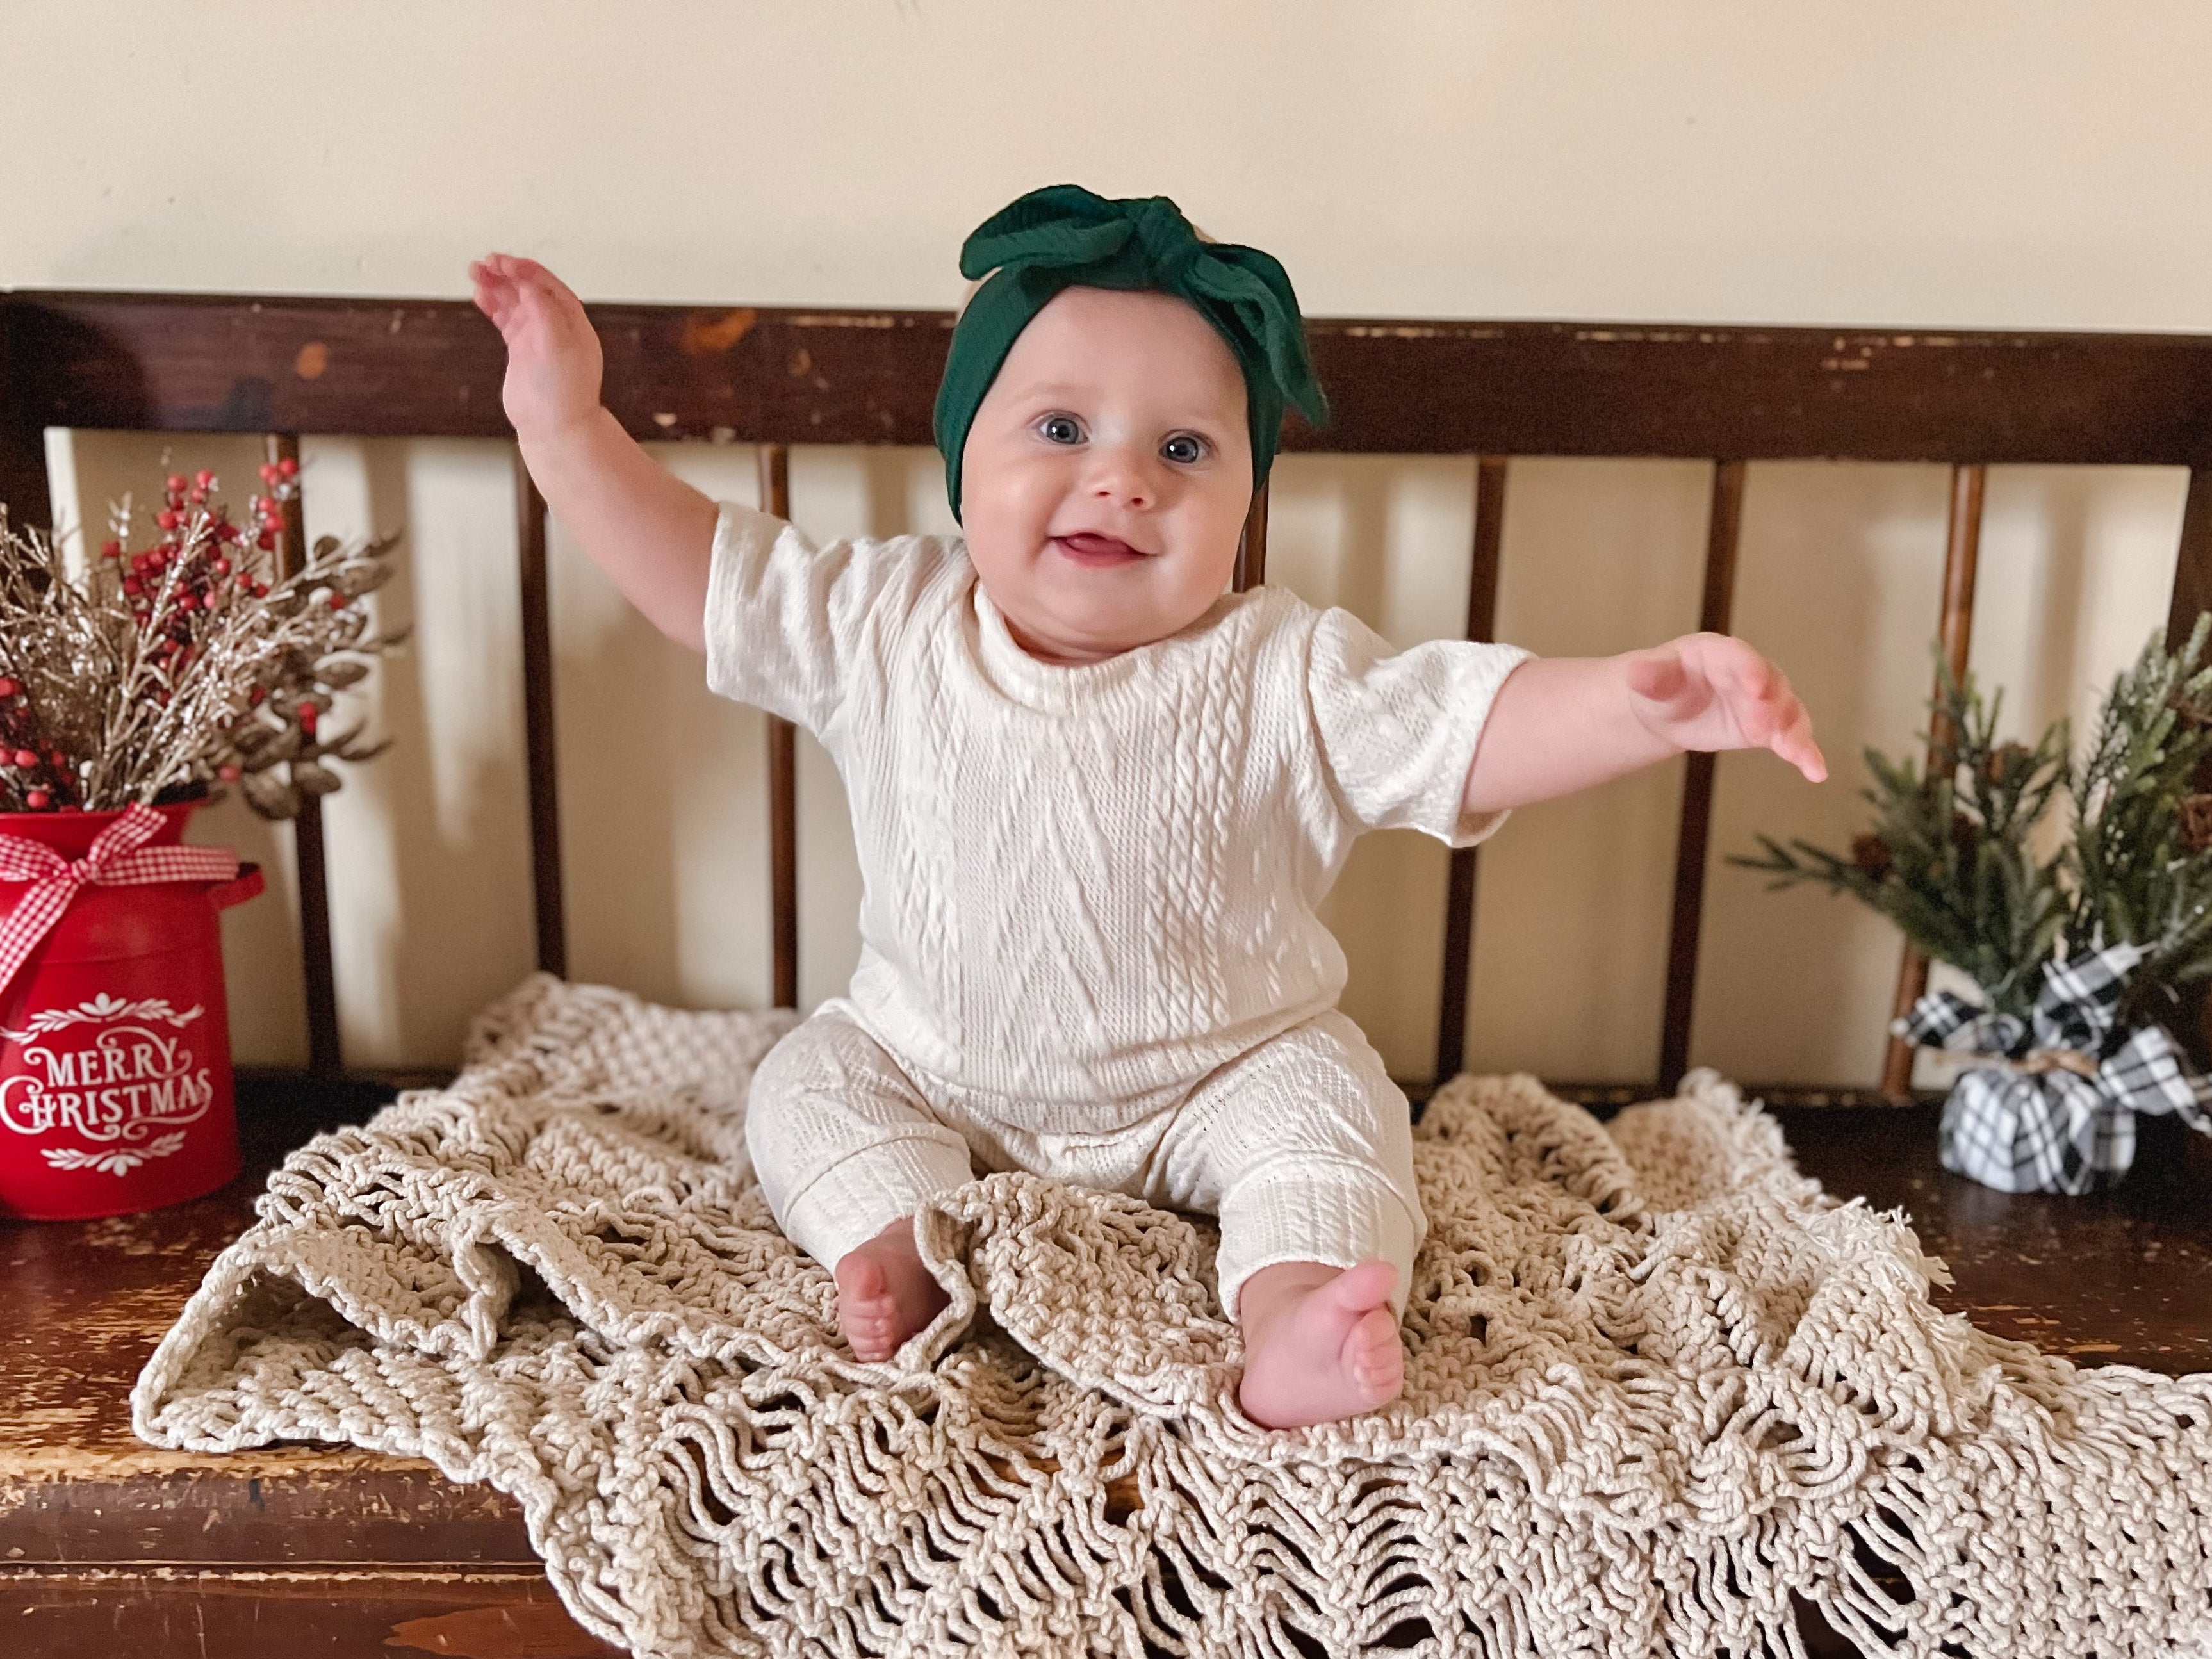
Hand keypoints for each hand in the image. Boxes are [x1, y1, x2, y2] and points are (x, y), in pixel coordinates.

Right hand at [468, 253, 604, 440]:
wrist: (555, 429)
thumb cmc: (564, 394)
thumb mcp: (558, 345)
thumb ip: (544, 311)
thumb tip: (528, 284)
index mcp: (572, 321)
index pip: (547, 284)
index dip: (524, 270)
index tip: (502, 263)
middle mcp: (556, 326)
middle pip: (528, 288)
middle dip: (505, 274)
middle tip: (483, 264)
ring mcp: (538, 338)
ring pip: (514, 302)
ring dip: (495, 286)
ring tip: (475, 274)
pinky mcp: (522, 350)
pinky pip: (506, 319)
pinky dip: (493, 306)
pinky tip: (480, 296)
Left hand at [1622, 632, 1826, 781]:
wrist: (1671, 709)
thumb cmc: (1662, 686)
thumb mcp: (1650, 681)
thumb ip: (1650, 677)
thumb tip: (1635, 673)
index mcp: (1718, 654)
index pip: (1738, 657)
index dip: (1749, 668)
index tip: (1755, 684)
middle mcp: (1750, 672)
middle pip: (1769, 684)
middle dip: (1770, 703)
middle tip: (1765, 725)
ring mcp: (1764, 700)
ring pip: (1787, 712)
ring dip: (1793, 730)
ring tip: (1794, 752)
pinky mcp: (1769, 729)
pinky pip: (1792, 739)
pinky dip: (1806, 753)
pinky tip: (1816, 772)